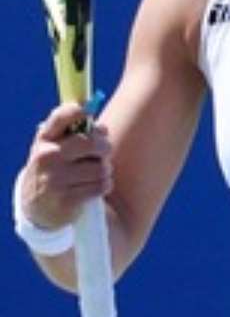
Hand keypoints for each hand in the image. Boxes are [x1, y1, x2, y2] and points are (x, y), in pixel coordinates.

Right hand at [19, 103, 112, 229]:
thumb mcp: (55, 147)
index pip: (61, 117)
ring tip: (96, 173)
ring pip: (100, 167)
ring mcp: (56, 178)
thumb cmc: (54, 169)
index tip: (88, 111)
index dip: (77, 110)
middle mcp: (47, 156)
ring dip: (105, 170)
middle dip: (104, 147)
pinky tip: (95, 186)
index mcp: (44, 139)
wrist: (37, 206)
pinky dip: (104, 185)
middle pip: (90, 143)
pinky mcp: (67, 199)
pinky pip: (101, 185)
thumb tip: (102, 128)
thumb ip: (76, 134)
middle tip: (104, 152)